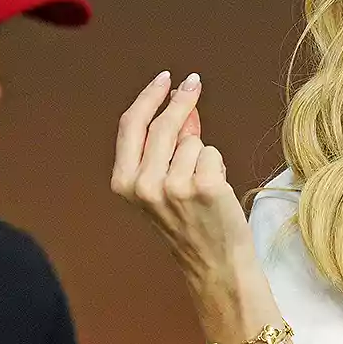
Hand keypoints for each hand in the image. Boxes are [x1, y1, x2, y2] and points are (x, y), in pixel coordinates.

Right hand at [111, 72, 253, 287]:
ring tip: (202, 184)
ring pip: (192, 141)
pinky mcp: (205, 187)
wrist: (214, 264)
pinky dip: (217, 166)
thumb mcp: (162, 186)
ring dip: (201, 153)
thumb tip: (180, 104)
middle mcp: (145, 185)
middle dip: (181, 100)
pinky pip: (212, 154)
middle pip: (162, 125)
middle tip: (193, 84)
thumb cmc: (190, 225)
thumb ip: (165, 147)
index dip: (149, 97)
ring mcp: (175, 187)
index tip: (165, 79)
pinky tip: (215, 191)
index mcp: (125, 184)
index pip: (131, 125)